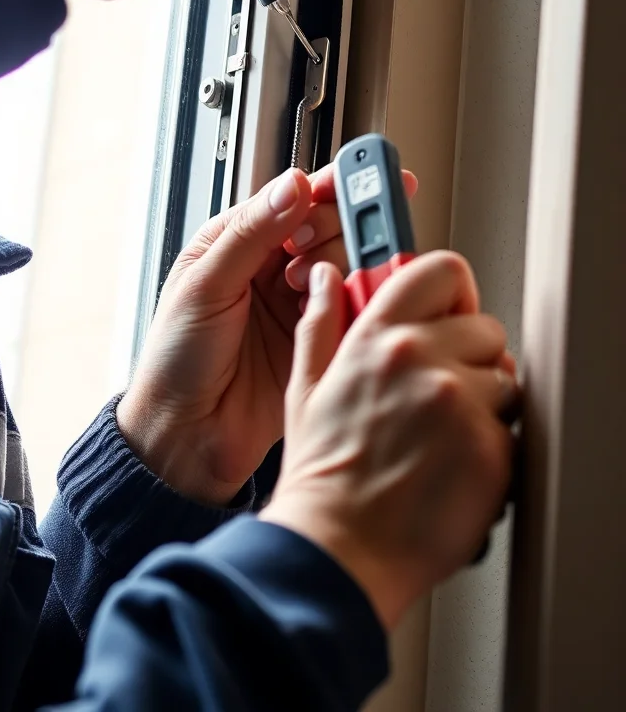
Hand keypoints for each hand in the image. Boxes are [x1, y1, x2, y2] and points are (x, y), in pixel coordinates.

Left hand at [117, 165, 415, 505]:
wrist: (185, 435)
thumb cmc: (175, 360)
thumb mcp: (204, 286)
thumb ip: (250, 234)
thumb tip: (291, 187)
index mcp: (235, 242)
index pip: (291, 200)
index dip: (330, 186)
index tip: (366, 174)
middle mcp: (270, 268)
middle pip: (328, 227)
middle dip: (331, 232)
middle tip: (313, 255)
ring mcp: (297, 304)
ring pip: (345, 265)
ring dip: (340, 269)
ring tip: (306, 289)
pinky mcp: (320, 340)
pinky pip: (353, 309)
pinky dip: (357, 304)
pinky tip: (344, 308)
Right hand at [260, 253, 518, 630]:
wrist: (340, 547)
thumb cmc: (322, 475)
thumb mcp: (305, 387)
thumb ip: (320, 323)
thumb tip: (325, 279)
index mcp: (376, 338)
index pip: (440, 271)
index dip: (450, 293)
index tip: (447, 313)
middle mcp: (422, 360)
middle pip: (485, 327)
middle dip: (469, 355)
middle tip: (438, 392)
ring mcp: (460, 404)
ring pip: (506, 380)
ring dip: (484, 402)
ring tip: (440, 435)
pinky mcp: (491, 449)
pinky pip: (513, 429)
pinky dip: (491, 446)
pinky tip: (451, 464)